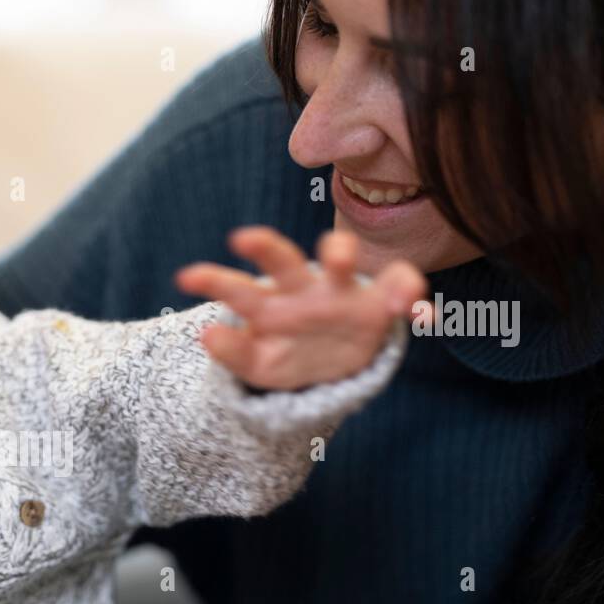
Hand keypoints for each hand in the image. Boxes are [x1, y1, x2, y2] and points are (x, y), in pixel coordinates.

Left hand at [177, 227, 425, 389]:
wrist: (337, 365)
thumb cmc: (290, 354)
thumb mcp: (259, 363)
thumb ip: (234, 352)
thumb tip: (206, 334)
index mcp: (269, 302)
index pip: (237, 289)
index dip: (214, 282)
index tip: (185, 278)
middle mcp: (303, 288)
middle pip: (282, 263)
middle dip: (264, 249)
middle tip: (241, 239)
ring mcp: (342, 293)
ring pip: (341, 262)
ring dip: (339, 252)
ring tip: (339, 257)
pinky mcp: (380, 306)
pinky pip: (402, 288)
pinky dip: (411, 293)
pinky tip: (418, 311)